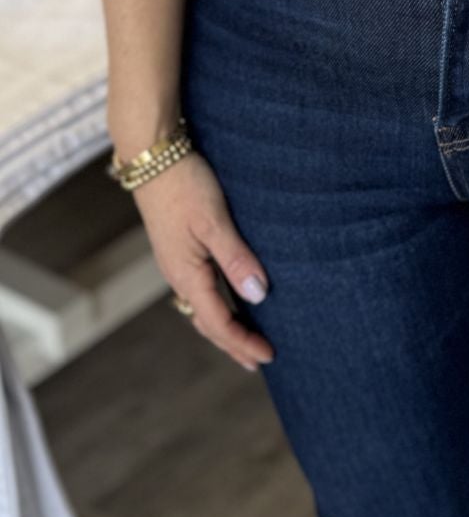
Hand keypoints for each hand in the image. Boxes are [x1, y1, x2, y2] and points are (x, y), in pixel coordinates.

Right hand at [131, 150, 275, 373]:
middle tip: (258, 360)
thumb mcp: (214, 220)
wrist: (151, 156)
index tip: (269, 355)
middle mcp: (178, 276)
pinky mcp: (178, 248)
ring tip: (244, 338)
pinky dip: (215, 305)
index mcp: (186, 275)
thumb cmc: (185, 184)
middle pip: (208, 322)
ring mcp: (176, 263)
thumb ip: (236, 259)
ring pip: (201, 307)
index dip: (244, 342)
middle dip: (233, 343)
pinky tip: (226, 298)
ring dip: (224, 326)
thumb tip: (258, 296)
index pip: (219, 322)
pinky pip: (198, 289)